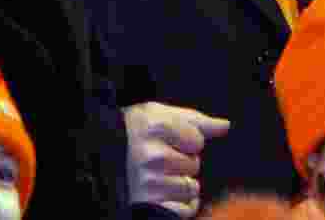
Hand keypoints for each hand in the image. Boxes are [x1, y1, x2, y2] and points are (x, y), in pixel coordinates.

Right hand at [123, 101, 230, 216]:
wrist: (99, 156)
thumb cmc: (135, 133)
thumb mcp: (161, 115)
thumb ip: (195, 120)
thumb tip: (225, 126)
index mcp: (156, 127)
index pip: (198, 141)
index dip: (187, 141)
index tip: (167, 140)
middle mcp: (151, 156)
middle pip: (194, 165)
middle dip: (182, 163)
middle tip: (158, 161)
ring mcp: (148, 183)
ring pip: (191, 188)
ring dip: (179, 185)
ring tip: (156, 177)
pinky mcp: (149, 205)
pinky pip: (185, 210)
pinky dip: (179, 206)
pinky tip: (161, 195)